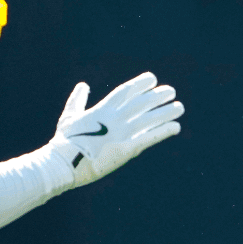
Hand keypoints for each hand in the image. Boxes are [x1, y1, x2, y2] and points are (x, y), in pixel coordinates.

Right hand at [49, 72, 183, 187]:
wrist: (62, 164)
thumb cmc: (64, 141)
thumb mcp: (69, 116)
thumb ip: (77, 100)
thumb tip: (82, 85)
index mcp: (101, 110)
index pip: (125, 91)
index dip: (140, 84)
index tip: (152, 79)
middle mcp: (114, 119)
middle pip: (141, 103)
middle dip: (157, 96)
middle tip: (171, 91)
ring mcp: (120, 134)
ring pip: (148, 119)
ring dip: (165, 112)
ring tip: (180, 107)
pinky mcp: (125, 150)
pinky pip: (148, 138)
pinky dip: (163, 132)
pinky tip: (176, 127)